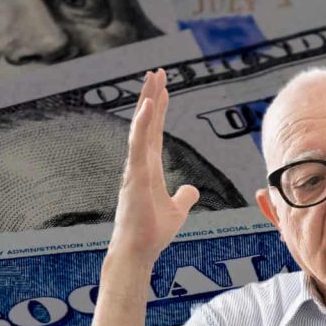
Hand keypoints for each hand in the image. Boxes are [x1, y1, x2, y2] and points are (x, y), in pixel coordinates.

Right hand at [109, 69, 199, 265]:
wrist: (138, 252)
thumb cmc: (152, 234)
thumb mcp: (177, 211)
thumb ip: (184, 197)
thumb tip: (192, 188)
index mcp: (149, 170)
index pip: (155, 133)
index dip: (160, 110)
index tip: (163, 88)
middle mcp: (139, 164)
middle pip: (147, 123)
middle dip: (152, 96)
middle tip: (157, 72)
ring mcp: (135, 169)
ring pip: (141, 127)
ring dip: (148, 101)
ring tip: (153, 78)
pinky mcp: (134, 177)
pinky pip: (137, 144)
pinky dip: (142, 123)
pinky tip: (148, 104)